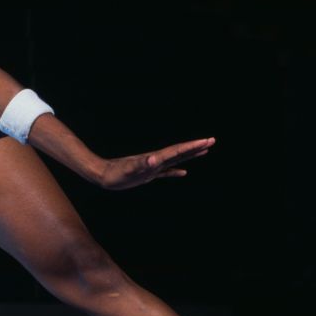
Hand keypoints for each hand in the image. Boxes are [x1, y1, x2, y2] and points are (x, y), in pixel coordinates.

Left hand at [96, 137, 214, 190]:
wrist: (103, 174)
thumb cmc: (115, 173)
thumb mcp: (129, 169)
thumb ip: (142, 164)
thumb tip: (155, 159)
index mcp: (155, 159)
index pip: (178, 151)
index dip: (192, 146)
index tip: (207, 141)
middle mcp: (156, 160)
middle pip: (180, 152)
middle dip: (196, 147)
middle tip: (212, 141)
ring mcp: (153, 167)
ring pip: (176, 160)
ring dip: (189, 156)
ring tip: (204, 151)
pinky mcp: (147, 174)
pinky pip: (166, 172)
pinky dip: (176, 172)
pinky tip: (183, 172)